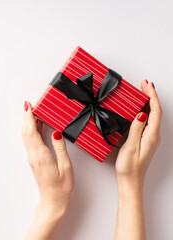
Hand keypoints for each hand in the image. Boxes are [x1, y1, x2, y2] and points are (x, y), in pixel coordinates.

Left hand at [22, 101, 73, 239]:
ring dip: (28, 123)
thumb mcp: (66, 166)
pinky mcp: (35, 161)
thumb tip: (56, 132)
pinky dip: (31, 132)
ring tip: (32, 112)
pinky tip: (36, 128)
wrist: (53, 201)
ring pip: (27, 137)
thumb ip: (60, 148)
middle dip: (26, 117)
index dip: (29, 118)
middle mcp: (34, 155)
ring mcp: (33, 158)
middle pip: (26, 132)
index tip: (29, 106)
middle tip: (28, 105)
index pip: (32, 132)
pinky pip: (30, 142)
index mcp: (41, 155)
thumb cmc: (61, 187)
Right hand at [114, 80, 161, 239]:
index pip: (155, 111)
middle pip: (156, 111)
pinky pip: (147, 122)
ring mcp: (150, 139)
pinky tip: (138, 110)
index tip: (146, 84)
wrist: (130, 182)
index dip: (151, 96)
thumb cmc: (129, 167)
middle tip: (143, 84)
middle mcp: (153, 136)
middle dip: (151, 96)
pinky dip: (144, 112)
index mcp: (151, 135)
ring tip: (141, 93)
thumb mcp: (131, 146)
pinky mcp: (145, 141)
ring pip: (152, 116)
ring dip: (148, 103)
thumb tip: (142, 113)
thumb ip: (136, 129)